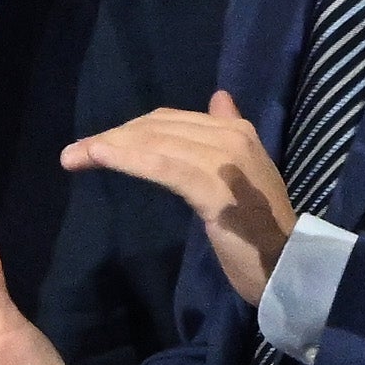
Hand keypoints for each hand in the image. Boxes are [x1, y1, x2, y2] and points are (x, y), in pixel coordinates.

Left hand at [68, 90, 299, 305]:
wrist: (290, 267)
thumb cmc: (260, 228)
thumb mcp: (246, 173)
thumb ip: (226, 134)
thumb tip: (219, 97)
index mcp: (237, 132)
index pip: (170, 120)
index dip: (129, 129)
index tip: (95, 144)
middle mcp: (232, 138)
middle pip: (157, 127)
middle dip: (113, 137)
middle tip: (75, 153)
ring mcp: (226, 162)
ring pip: (155, 143)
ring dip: (109, 147)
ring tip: (74, 157)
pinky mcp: (215, 189)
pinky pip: (163, 166)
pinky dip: (128, 159)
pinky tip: (99, 158)